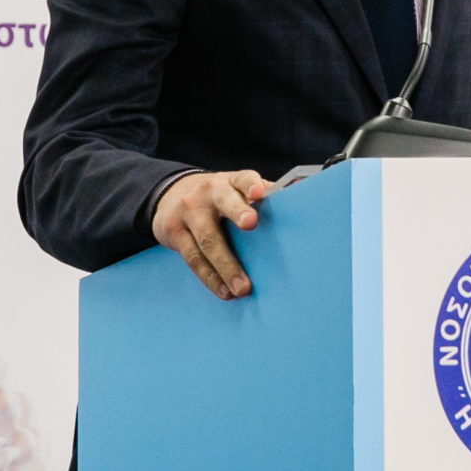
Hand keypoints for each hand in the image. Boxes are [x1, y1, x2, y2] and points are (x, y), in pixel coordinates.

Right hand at [152, 169, 272, 299]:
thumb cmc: (217, 197)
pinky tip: (223, 291)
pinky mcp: (174, 232)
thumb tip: (301, 190)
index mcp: (230, 182)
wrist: (169, 194)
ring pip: (207, 240)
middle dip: (237, 213)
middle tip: (251, 224)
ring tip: (241, 288)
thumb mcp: (235, 189)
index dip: (251, 184)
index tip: (259, 192)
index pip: (243, 179)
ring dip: (225, 265)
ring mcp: (189, 211)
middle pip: (224, 203)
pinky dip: (210, 277)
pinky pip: (193, 258)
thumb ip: (263, 192)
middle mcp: (208, 193)